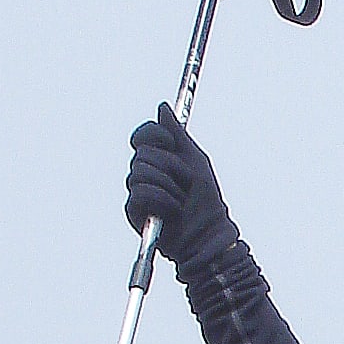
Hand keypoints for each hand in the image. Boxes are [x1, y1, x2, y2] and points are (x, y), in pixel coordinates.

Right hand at [125, 104, 239, 273]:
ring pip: (141, 172)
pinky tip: (173, 212)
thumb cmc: (206, 203)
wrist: (209, 235)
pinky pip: (140, 193)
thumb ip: (178, 135)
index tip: (170, 143)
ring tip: (182, 201)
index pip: (142, 136)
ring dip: (170, 186)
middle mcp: (144, 174)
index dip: (153, 134)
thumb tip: (162, 107)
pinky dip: (163, 201)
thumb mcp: (196, 161)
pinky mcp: (134, 212)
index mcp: (158, 160)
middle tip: (187, 183)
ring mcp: (137, 192)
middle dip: (172, 167)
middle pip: (143, 153)